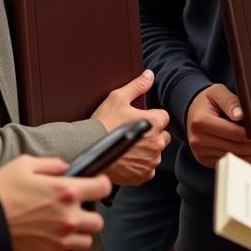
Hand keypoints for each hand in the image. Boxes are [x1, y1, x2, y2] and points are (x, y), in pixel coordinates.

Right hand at [0, 155, 109, 250]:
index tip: (95, 186)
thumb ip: (50, 164)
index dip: (100, 185)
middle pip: (98, 221)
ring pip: (87, 241)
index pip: (102, 188)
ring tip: (63, 229)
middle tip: (74, 211)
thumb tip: (65, 167)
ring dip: (78, 235)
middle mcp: (68, 217)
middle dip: (88, 214)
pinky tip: (55, 244)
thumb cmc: (0, 193)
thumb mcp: (23, 165)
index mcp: (66, 191)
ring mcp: (61, 241)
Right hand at [92, 69, 170, 184]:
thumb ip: (137, 86)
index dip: (150, 117)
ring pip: (155, 153)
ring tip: (128, 147)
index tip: (137, 119)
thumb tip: (150, 75)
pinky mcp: (143, 175)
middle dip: (151, 134)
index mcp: (155, 122)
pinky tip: (127, 158)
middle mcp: (158, 142)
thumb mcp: (118, 98)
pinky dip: (140, 165)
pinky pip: (148, 169)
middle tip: (132, 133)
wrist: (87, 148)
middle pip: (162, 135)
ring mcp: (151, 160)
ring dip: (146, 150)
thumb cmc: (103, 123)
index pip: (163, 117)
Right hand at [186, 82, 250, 167]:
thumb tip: (241, 115)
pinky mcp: (207, 161)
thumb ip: (230, 101)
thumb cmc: (207, 101)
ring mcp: (202, 153)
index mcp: (201, 122)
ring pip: (237, 158)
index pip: (235, 134)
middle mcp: (199, 141)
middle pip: (238, 148)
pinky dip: (250, 160)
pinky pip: (232, 162)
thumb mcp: (217, 92)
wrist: (192, 111)